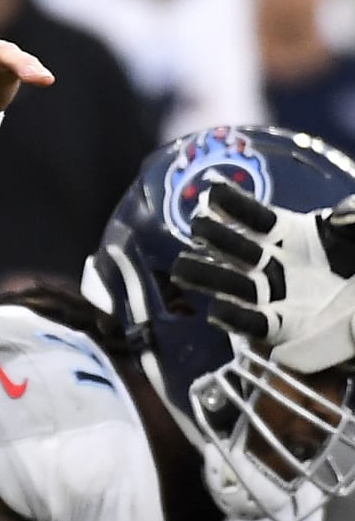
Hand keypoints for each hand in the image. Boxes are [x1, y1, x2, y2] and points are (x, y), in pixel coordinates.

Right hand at [172, 178, 354, 371]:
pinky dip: (234, 319)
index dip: (232, 204)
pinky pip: (252, 324)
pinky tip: (218, 310)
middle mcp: (271, 262)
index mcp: (288, 233)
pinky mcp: (279, 328)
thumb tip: (339, 216)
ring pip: (231, 284)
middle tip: (200, 228)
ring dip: (207, 276)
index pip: (252, 215)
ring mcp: (271, 295)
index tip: (213, 192)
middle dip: (214, 237)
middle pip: (233, 247)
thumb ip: (351, 219)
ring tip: (183, 270)